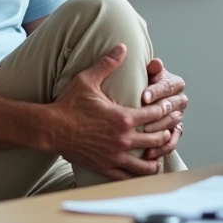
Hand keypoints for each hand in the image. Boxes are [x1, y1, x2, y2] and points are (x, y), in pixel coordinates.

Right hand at [48, 45, 172, 179]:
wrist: (50, 128)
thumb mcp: (88, 80)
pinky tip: (142, 169)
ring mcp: (114, 155)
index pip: (155, 114)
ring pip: (145, 163)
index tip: (170, 108)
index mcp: (123, 118)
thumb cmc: (69, 104)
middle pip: (156, 138)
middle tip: (171, 129)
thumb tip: (122, 46)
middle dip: (166, 133)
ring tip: (160, 153)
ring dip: (156, 157)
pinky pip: (127, 176)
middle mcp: (123, 139)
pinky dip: (137, 174)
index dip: (166, 110)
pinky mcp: (104, 167)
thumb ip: (107, 63)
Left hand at [141, 59, 186, 159]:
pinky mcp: (172, 134)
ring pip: (172, 124)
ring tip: (144, 133)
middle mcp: (179, 100)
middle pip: (173, 106)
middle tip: (143, 117)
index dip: (157, 92)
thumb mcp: (142, 74)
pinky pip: (172, 142)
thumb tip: (156, 63)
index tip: (143, 97)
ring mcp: (176, 118)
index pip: (169, 86)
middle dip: (158, 112)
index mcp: (174, 84)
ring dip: (159, 129)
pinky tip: (149, 153)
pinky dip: (162, 148)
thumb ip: (150, 69)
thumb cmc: (138, 85)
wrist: (135, 101)